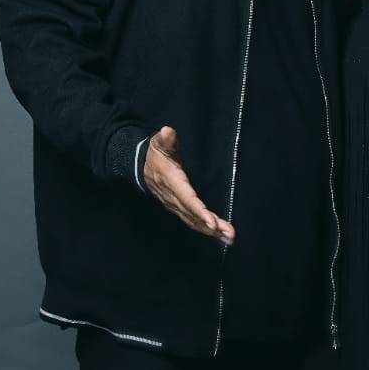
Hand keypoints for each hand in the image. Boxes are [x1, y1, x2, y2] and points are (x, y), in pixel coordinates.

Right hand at [143, 126, 234, 244]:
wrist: (139, 166)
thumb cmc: (155, 154)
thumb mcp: (158, 144)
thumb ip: (165, 140)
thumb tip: (167, 131)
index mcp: (172, 182)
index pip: (187, 199)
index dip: (199, 211)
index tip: (211, 221)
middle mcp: (174, 197)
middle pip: (193, 214)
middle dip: (211, 226)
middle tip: (229, 234)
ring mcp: (175, 205)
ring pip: (194, 221)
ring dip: (211, 231)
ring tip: (229, 238)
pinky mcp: (178, 208)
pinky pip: (192, 220)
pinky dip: (205, 229)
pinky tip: (219, 235)